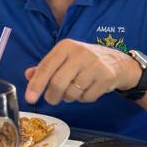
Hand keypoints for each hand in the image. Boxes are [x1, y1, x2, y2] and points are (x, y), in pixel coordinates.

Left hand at [24, 39, 138, 105]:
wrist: (118, 62)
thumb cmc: (86, 61)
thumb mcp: (66, 58)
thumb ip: (47, 66)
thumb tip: (28, 74)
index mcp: (66, 46)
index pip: (46, 67)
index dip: (36, 84)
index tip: (29, 99)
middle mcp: (80, 53)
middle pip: (57, 83)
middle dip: (52, 96)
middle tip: (53, 99)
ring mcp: (95, 65)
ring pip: (72, 93)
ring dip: (70, 97)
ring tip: (76, 89)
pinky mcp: (106, 77)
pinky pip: (87, 97)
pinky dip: (84, 98)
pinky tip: (89, 89)